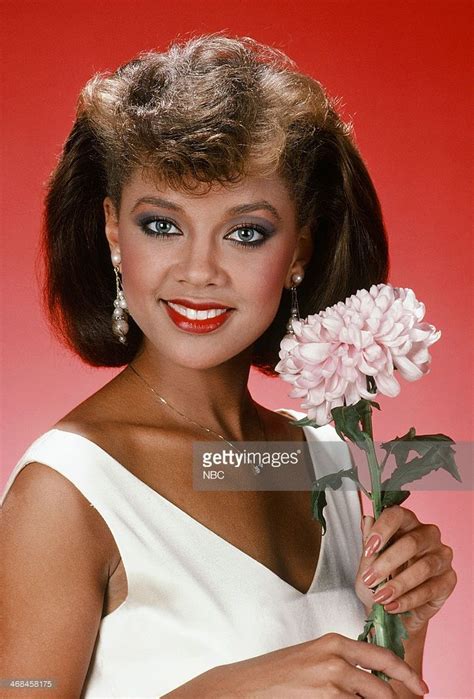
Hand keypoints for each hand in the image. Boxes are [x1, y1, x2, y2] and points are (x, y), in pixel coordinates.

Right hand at [163, 633, 428, 697]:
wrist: (244, 686)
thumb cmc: (277, 674)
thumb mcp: (313, 657)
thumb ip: (342, 663)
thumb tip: (372, 679)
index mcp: (335, 642)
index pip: (383, 656)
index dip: (407, 674)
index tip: (420, 687)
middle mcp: (336, 659)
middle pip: (384, 687)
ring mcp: (329, 683)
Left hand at [356, 505, 456, 632]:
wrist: (393, 612)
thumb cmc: (381, 580)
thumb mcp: (367, 563)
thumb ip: (368, 543)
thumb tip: (367, 519)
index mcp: (406, 523)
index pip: (397, 515)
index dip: (382, 530)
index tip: (369, 548)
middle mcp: (427, 535)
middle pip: (411, 543)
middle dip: (387, 563)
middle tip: (370, 579)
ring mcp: (441, 556)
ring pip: (422, 567)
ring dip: (398, 584)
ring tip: (381, 597)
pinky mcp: (448, 579)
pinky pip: (430, 589)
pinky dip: (408, 600)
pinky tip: (393, 605)